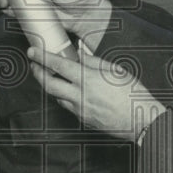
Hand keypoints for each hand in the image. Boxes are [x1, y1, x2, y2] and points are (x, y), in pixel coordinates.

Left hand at [27, 48, 164, 139]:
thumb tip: (80, 55)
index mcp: (88, 80)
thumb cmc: (132, 94)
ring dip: (50, 86)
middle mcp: (80, 96)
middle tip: (34, 65)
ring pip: (56, 97)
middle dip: (37, 73)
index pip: (58, 66)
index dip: (42, 58)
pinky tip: (68, 91)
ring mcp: (80, 110)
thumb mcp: (115, 70)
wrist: (140, 121)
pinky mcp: (83, 119)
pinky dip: (63, 97)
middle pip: (49, 85)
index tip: (32, 52)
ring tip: (49, 76)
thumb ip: (94, 62)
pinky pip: (68, 106)